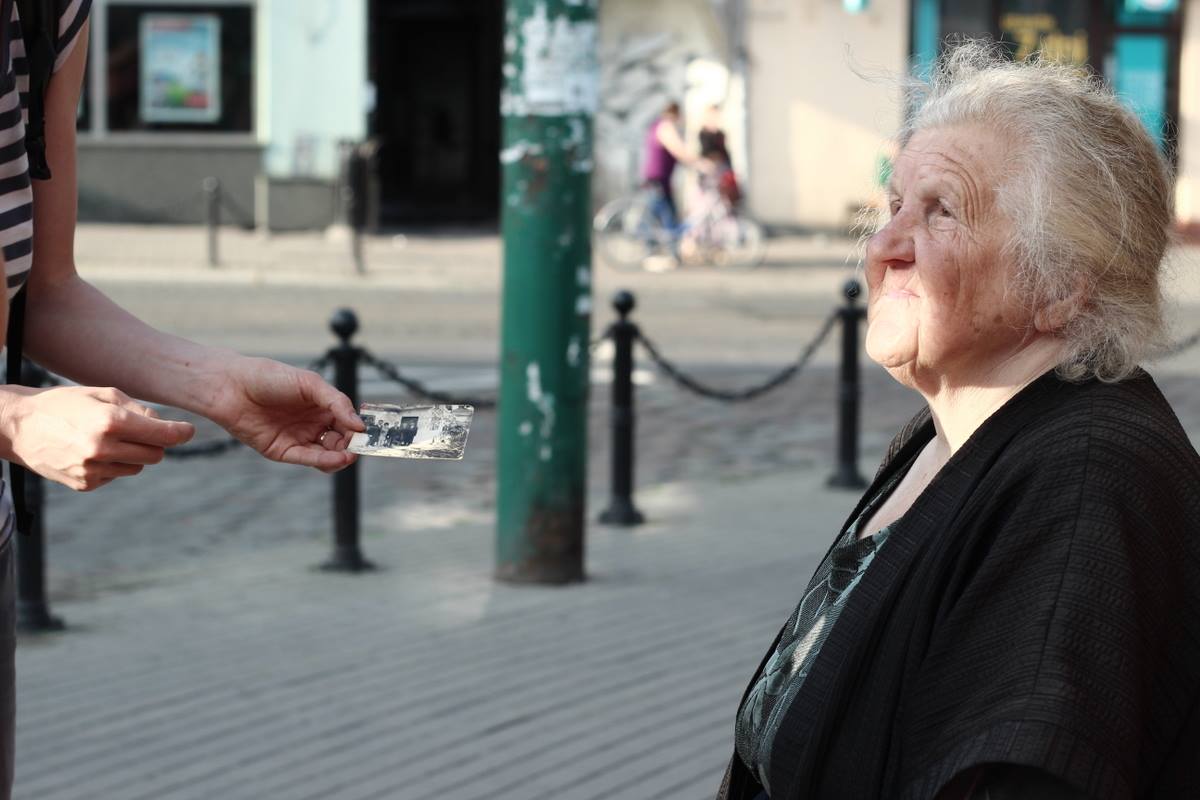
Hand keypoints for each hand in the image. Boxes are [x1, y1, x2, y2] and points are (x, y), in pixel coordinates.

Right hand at [1, 386, 195, 491]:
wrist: (18, 427)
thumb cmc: (65, 404)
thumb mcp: (102, 394)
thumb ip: (138, 409)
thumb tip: (165, 427)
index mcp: (110, 422)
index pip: (162, 434)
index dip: (180, 433)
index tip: (189, 431)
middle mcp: (103, 449)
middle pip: (155, 454)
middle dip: (156, 443)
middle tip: (143, 431)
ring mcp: (93, 470)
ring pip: (138, 467)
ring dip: (134, 454)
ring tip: (109, 438)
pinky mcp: (85, 484)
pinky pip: (117, 475)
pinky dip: (114, 465)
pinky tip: (92, 451)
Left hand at [209, 357, 363, 472]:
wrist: (230, 385)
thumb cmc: (268, 377)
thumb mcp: (309, 383)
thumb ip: (336, 402)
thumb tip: (359, 425)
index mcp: (321, 406)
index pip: (347, 422)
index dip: (358, 429)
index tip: (370, 433)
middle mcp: (312, 424)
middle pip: (340, 441)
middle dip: (352, 445)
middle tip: (361, 446)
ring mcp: (298, 438)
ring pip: (327, 454)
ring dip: (341, 456)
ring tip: (350, 454)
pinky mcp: (282, 451)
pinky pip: (307, 458)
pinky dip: (325, 461)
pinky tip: (338, 458)